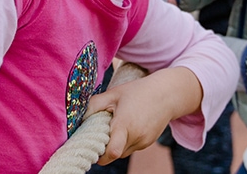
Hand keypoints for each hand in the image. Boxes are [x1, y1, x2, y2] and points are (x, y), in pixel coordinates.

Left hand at [85, 68, 201, 164]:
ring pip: (121, 152)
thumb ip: (94, 105)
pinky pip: (130, 148)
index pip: (112, 152)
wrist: (168, 94)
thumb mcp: (114, 93)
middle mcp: (136, 137)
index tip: (91, 146)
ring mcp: (143, 142)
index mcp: (125, 124)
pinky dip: (124, 141)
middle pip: (113, 154)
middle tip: (99, 131)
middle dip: (104, 147)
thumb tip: (78, 119)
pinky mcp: (148, 143)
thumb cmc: (138, 91)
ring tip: (115, 125)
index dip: (99, 155)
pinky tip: (127, 125)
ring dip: (114, 144)